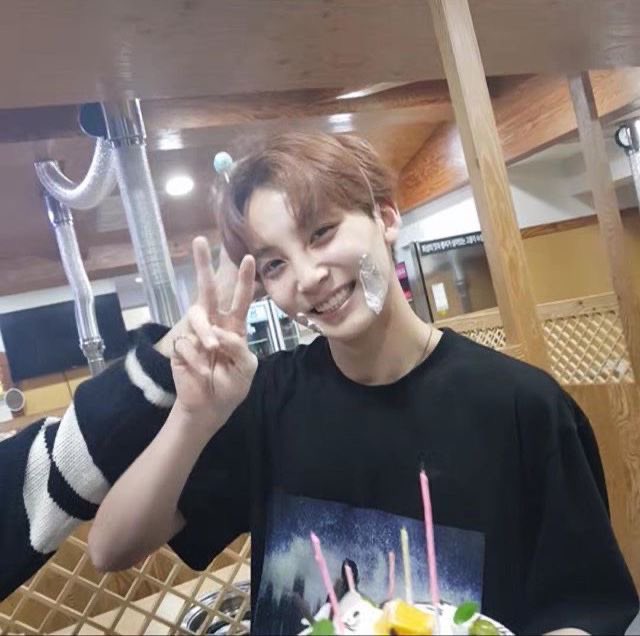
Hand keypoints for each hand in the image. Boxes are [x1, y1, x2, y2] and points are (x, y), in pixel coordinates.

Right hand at [169, 237, 256, 429]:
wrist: (209, 408)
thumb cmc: (231, 386)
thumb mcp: (246, 368)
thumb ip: (239, 348)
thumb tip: (220, 333)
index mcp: (234, 327)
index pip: (241, 299)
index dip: (244, 280)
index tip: (249, 258)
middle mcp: (214, 325)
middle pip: (206, 290)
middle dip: (203, 266)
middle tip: (200, 240)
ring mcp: (194, 334)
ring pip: (197, 316)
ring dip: (206, 331)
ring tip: (212, 348)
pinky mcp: (179, 347)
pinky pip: (186, 343)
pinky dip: (196, 359)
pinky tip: (200, 372)